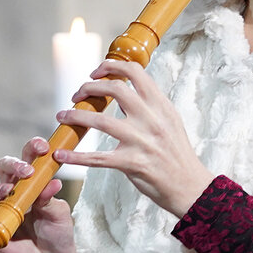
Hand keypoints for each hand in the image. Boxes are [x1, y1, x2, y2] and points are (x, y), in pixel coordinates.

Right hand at [0, 137, 81, 252]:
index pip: (30, 158)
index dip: (33, 148)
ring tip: (10, 190)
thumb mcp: (60, 215)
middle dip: (14, 163)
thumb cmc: (57, 236)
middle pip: (4, 166)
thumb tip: (51, 182)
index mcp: (35, 183)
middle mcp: (16, 191)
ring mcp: (1, 207)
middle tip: (28, 170)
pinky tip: (4, 205)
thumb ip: (51, 199)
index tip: (44, 147)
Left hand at [55, 59, 214, 218]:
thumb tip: (122, 92)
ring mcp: (141, 141)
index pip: (134, 72)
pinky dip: (76, 156)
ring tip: (63, 116)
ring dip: (76, 116)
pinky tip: (62, 155)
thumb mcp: (169, 122)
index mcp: (161, 106)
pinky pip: (97, 158)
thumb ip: (148, 105)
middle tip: (77, 95)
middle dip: (88, 87)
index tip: (95, 72)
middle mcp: (151, 119)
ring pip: (100, 120)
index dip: (110, 66)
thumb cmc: (177, 154)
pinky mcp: (132, 163)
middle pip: (114, 89)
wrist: (190, 186)